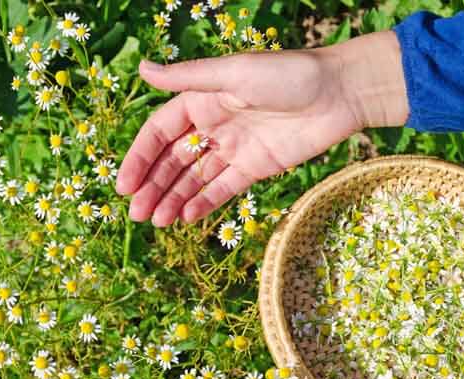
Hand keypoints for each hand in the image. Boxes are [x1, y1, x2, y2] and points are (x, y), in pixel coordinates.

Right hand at [116, 31, 408, 225]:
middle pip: (174, 161)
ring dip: (174, 200)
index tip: (124, 186)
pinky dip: (205, 204)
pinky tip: (187, 219)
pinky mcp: (255, 168)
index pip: (159, 133)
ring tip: (157, 222)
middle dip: (153, 187)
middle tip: (136, 214)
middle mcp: (213, 125)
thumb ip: (187, 79)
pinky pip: (224, 189)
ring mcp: (234, 148)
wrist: (340, 93)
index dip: (139, 159)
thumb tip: (142, 71)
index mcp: (201, 100)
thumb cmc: (287, 74)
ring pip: (195, 179)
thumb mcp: (233, 72)